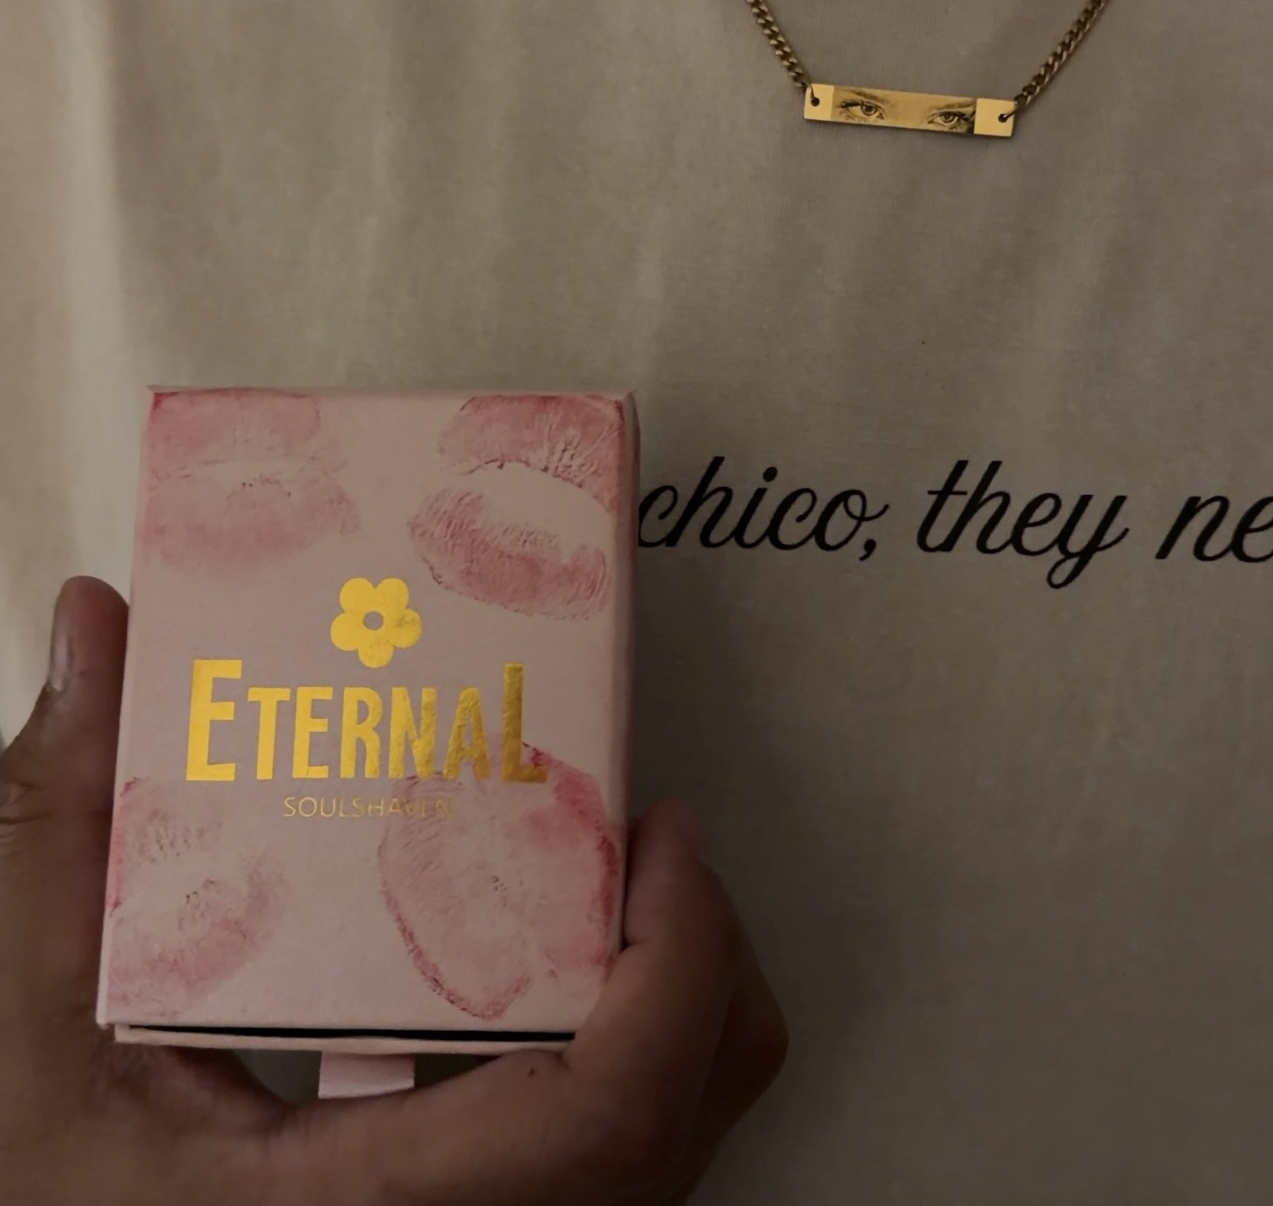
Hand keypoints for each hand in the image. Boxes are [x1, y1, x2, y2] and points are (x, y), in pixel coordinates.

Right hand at [0, 579, 786, 1205]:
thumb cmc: (59, 1198)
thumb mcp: (39, 1040)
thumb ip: (63, 835)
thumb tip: (95, 635)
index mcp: (385, 1205)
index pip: (614, 1107)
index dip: (680, 956)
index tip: (655, 831)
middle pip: (689, 1105)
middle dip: (696, 945)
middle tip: (629, 834)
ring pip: (675, 1137)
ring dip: (671, 995)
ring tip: (587, 889)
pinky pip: (626, 1157)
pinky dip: (626, 1050)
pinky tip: (523, 979)